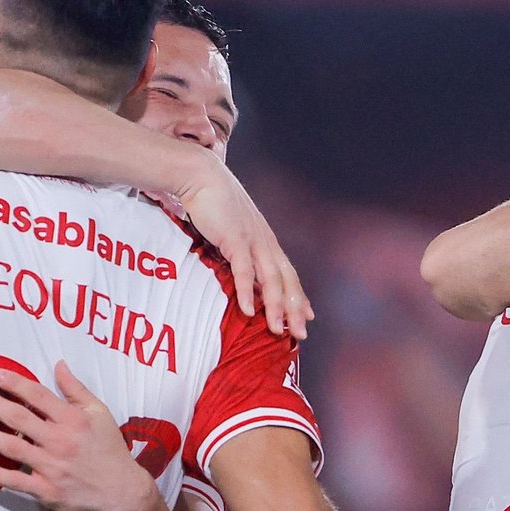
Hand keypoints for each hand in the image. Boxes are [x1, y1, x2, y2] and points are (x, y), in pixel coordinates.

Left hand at [0, 362, 158, 510]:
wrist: (122, 493)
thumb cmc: (110, 450)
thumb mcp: (100, 414)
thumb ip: (77, 390)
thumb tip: (58, 364)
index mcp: (72, 420)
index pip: (38, 396)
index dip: (14, 383)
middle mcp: (59, 440)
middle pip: (20, 418)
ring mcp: (51, 466)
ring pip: (13, 447)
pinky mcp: (46, 490)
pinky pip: (17, 481)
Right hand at [170, 148, 312, 339]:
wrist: (201, 176)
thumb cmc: (214, 204)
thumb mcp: (233, 230)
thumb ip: (240, 250)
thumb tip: (240, 270)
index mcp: (266, 241)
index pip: (289, 273)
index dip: (299, 296)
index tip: (307, 316)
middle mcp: (265, 242)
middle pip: (287, 281)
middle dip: (295, 309)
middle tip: (301, 334)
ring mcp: (252, 240)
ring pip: (271, 279)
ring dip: (276, 307)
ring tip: (278, 330)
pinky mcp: (235, 238)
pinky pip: (244, 271)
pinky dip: (248, 291)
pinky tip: (249, 310)